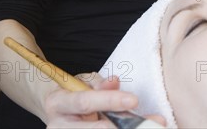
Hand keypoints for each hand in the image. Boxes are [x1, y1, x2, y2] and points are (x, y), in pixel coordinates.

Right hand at [45, 72, 165, 127]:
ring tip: (148, 126)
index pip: (85, 102)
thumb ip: (99, 85)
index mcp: (57, 103)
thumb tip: (114, 82)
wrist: (58, 114)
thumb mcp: (83, 83)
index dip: (110, 101)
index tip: (134, 100)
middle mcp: (56, 127)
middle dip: (123, 126)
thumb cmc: (74, 95)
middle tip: (149, 124)